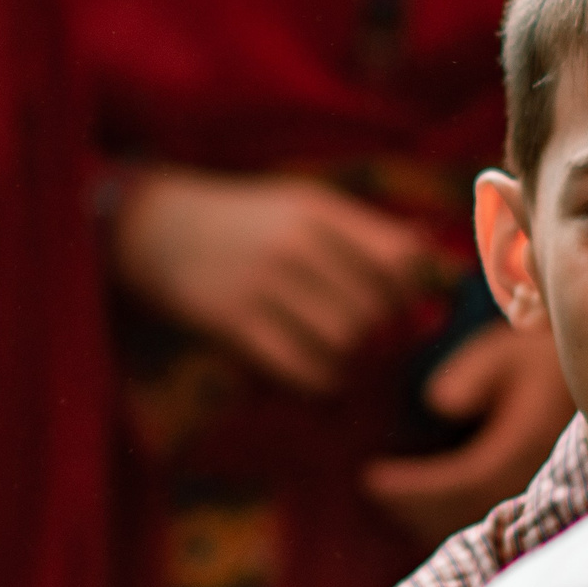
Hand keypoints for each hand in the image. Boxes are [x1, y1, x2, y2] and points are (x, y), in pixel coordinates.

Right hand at [113, 168, 435, 392]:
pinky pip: (304, 368)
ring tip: (345, 359)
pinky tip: (317, 373)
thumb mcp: (301, 206)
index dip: (414, 292)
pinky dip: (322, 380)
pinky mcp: (235, 323)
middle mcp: (297, 244)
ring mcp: (264, 285)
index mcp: (319, 211)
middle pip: (378, 308)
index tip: (403, 306)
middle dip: (384, 335)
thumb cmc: (241, 222)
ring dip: (355, 361)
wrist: (153, 227)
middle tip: (374, 343)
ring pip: (347, 342)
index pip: (401, 259)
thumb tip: (434, 269)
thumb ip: (364, 234)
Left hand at [363, 321, 575, 545]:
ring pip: (482, 515)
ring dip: (432, 515)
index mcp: (529, 439)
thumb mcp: (509, 347)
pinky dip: (453, 512)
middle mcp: (537, 470)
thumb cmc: (546, 349)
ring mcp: (542, 482)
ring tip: (390, 496)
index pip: (466, 480)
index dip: (417, 488)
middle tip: (373, 489)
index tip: (372, 479)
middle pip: (471, 509)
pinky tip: (423, 503)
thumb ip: (475, 372)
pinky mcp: (540, 485)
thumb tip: (438, 403)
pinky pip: (491, 509)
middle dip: (418, 506)